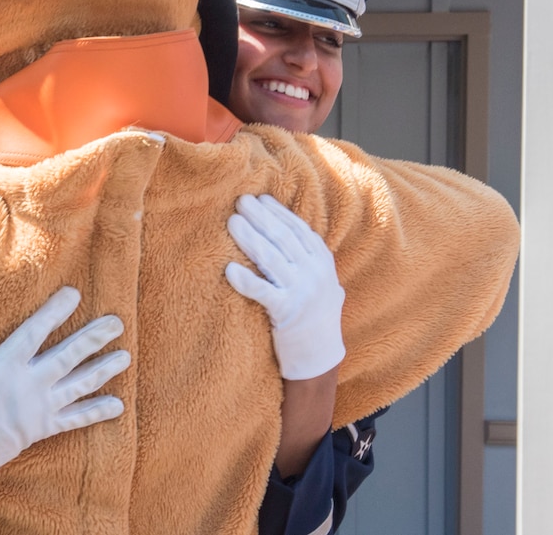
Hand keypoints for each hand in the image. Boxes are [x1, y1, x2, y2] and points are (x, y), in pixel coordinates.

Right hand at [0, 286, 129, 486]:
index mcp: (3, 365)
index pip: (36, 331)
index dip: (56, 310)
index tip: (74, 294)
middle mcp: (27, 385)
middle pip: (68, 355)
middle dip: (94, 337)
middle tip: (117, 323)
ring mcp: (38, 410)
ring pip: (78, 386)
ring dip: (103, 370)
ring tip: (125, 357)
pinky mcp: (40, 431)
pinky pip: (74, 421)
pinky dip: (96, 413)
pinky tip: (117, 406)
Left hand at [225, 194, 344, 379]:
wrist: (320, 356)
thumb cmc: (312, 314)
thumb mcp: (318, 280)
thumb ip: (305, 256)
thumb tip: (279, 224)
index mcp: (323, 261)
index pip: (298, 229)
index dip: (277, 212)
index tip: (258, 197)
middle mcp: (315, 273)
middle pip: (282, 238)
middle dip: (260, 217)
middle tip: (240, 201)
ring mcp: (303, 293)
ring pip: (271, 259)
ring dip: (249, 238)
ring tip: (232, 222)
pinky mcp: (288, 313)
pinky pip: (263, 292)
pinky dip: (246, 280)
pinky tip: (229, 270)